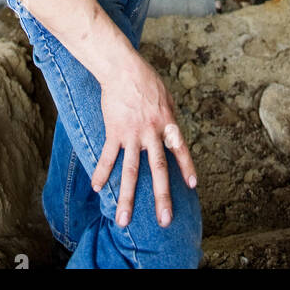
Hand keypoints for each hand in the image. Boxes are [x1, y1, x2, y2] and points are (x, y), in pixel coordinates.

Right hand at [91, 53, 196, 227]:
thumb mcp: (166, 98)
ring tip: (122, 220)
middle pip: (158, 169)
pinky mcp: (114, 132)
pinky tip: (96, 187)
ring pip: (130, 172)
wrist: (122, 68)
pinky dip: (101, 172)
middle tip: (165, 221)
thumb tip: (173, 135)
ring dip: (126, 197)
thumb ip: (169, 119)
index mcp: (167, 123)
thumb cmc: (146, 80)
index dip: (186, 166)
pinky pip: (108, 156)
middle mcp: (151, 132)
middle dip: (161, 196)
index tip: (192, 186)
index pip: (180, 149)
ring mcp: (132, 134)